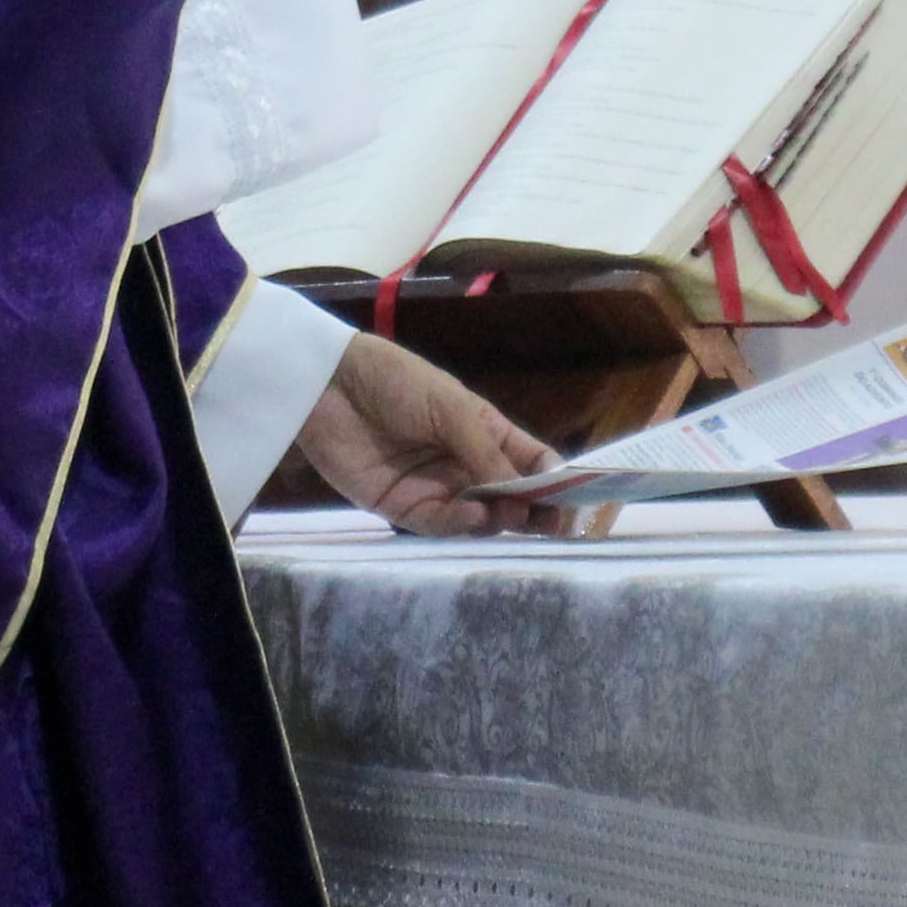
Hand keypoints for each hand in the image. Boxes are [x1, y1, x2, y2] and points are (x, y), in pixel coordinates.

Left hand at [294, 327, 560, 534]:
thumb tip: (523, 494)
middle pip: (510, 498)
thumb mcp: (451, 408)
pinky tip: (475, 513)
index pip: (531, 463)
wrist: (327, 386)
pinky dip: (461, 523)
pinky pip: (440, 524)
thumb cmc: (396, 381)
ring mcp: (434, 488)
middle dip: (535, 512)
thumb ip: (486, 452)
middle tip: (557, 525)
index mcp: (484, 432)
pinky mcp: (401, 508)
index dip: (557, 483)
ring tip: (510, 513)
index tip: (579, 502)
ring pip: (479, 518)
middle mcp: (464, 464)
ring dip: (499, 518)